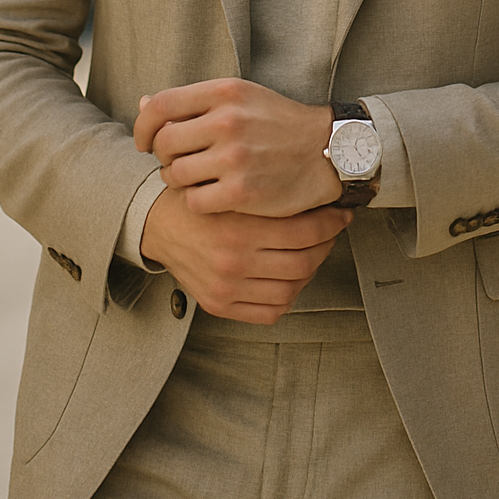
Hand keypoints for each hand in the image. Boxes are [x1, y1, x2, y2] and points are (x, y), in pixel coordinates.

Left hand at [134, 77, 341, 216]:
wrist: (326, 150)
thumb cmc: (278, 122)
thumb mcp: (240, 97)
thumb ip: (194, 101)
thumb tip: (144, 104)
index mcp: (224, 92)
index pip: (161, 106)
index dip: (144, 126)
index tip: (145, 141)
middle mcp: (227, 121)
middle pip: (164, 143)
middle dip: (162, 156)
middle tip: (176, 162)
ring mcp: (234, 158)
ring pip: (175, 174)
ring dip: (178, 180)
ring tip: (195, 179)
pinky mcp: (242, 191)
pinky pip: (195, 201)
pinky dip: (197, 202)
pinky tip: (211, 196)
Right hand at [140, 186, 352, 322]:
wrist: (158, 223)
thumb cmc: (200, 199)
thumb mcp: (231, 186)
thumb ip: (268, 193)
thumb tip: (316, 190)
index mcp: (238, 228)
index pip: (304, 233)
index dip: (330, 224)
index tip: (340, 214)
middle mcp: (232, 262)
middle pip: (302, 263)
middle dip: (325, 246)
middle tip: (331, 232)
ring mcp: (226, 288)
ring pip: (290, 290)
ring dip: (309, 272)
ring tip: (312, 253)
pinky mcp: (218, 305)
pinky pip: (269, 312)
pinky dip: (287, 297)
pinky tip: (289, 277)